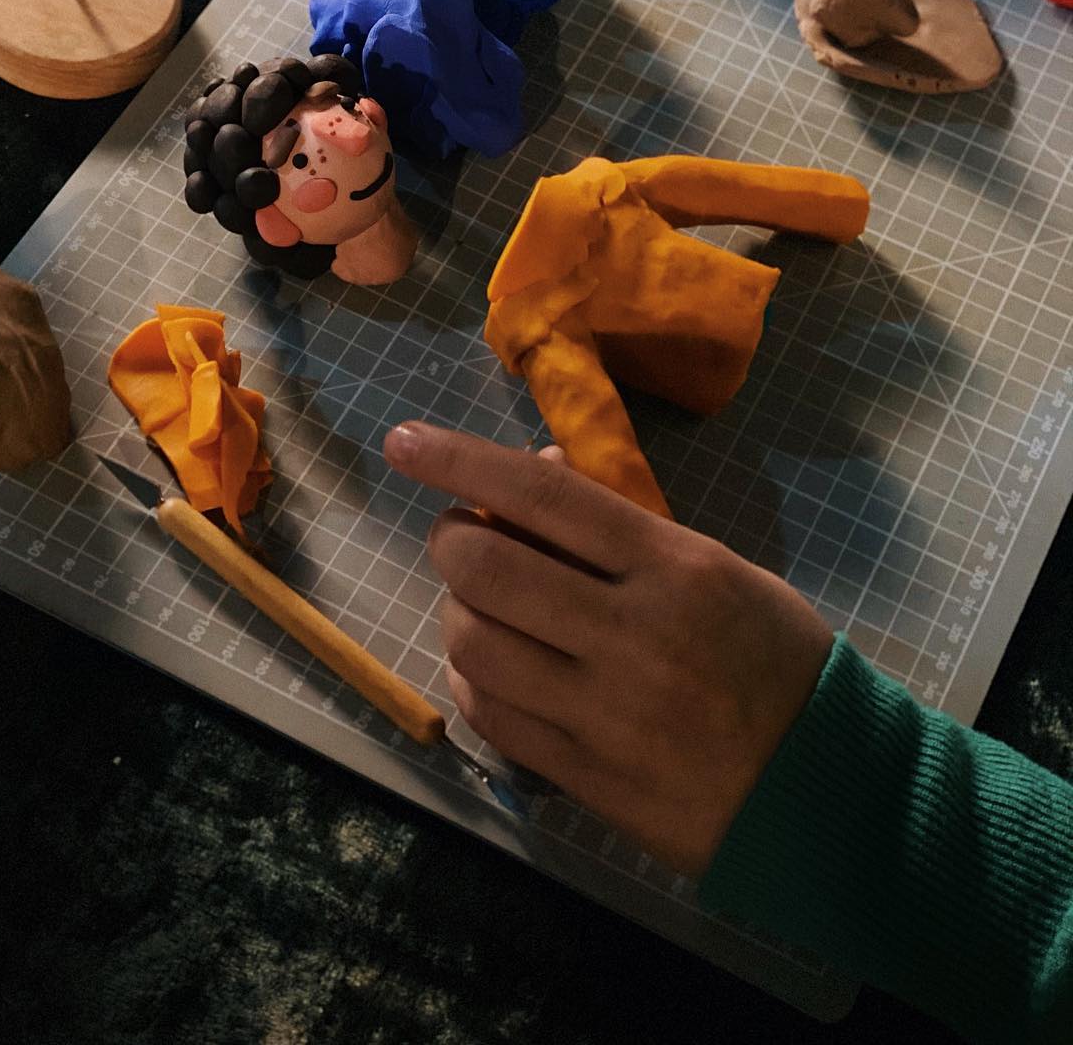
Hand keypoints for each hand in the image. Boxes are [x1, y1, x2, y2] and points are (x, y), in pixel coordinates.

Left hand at [383, 422, 833, 877]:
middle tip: (460, 539)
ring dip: (458, 613)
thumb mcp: (715, 567)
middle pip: (486, 568)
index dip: (460, 460)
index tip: (405, 441)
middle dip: (451, 541)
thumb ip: (624, 525)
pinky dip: (474, 680)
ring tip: (484, 609)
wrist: (825, 790)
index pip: (542, 495)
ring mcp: (604, 711)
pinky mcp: (587, 777)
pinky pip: (492, 717)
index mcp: (672, 566)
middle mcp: (631, 633)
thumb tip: (536, 469)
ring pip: (475, 643)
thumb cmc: (775, 659)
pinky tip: (494, 670)